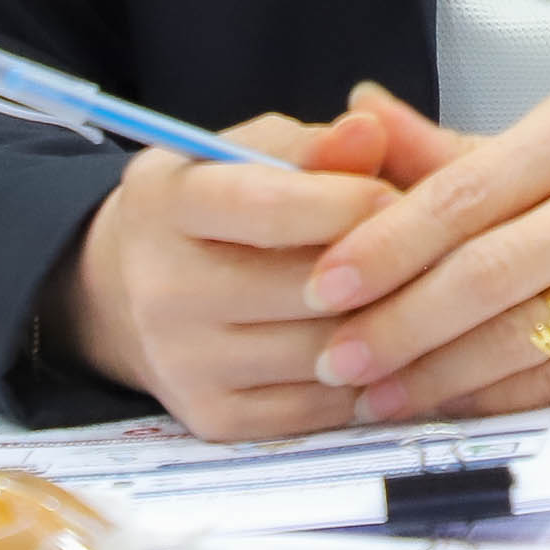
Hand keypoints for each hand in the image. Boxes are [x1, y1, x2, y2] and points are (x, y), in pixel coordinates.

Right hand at [53, 109, 398, 439]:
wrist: (128, 292)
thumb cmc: (210, 206)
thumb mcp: (241, 154)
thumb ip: (309, 146)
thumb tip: (370, 130)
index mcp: (165, 204)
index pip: (267, 209)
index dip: (347, 201)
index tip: (395, 194)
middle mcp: (163, 290)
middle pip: (303, 287)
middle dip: (378, 268)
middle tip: (421, 252)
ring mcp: (184, 363)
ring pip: (320, 352)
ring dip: (381, 326)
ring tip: (412, 296)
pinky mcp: (211, 418)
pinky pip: (316, 407)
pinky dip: (362, 379)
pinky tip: (379, 346)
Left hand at [300, 84, 549, 421]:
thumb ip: (448, 149)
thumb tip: (355, 113)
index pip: (463, 194)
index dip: (385, 245)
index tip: (324, 283)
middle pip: (486, 273)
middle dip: (398, 323)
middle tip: (336, 355)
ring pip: (521, 337)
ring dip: (435, 374)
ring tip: (374, 394)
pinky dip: (496, 400)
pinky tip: (449, 405)